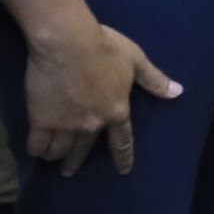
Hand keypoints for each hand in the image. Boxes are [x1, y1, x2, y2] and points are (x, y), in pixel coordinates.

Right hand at [26, 16, 179, 176]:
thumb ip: (154, 79)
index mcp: (117, 112)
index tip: (123, 171)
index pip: (123, 142)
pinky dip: (37, 150)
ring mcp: (66, 125)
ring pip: (60, 150)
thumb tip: (178, 92)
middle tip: (69, 171)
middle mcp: (92, 125)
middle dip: (75, 163)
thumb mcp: (136, 60)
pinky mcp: (41, 121)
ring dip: (56, 156)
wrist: (68, 42)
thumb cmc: (104, 47)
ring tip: (51, 159)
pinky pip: (38, 144)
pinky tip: (35, 151)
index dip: (123, 158)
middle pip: (83, 151)